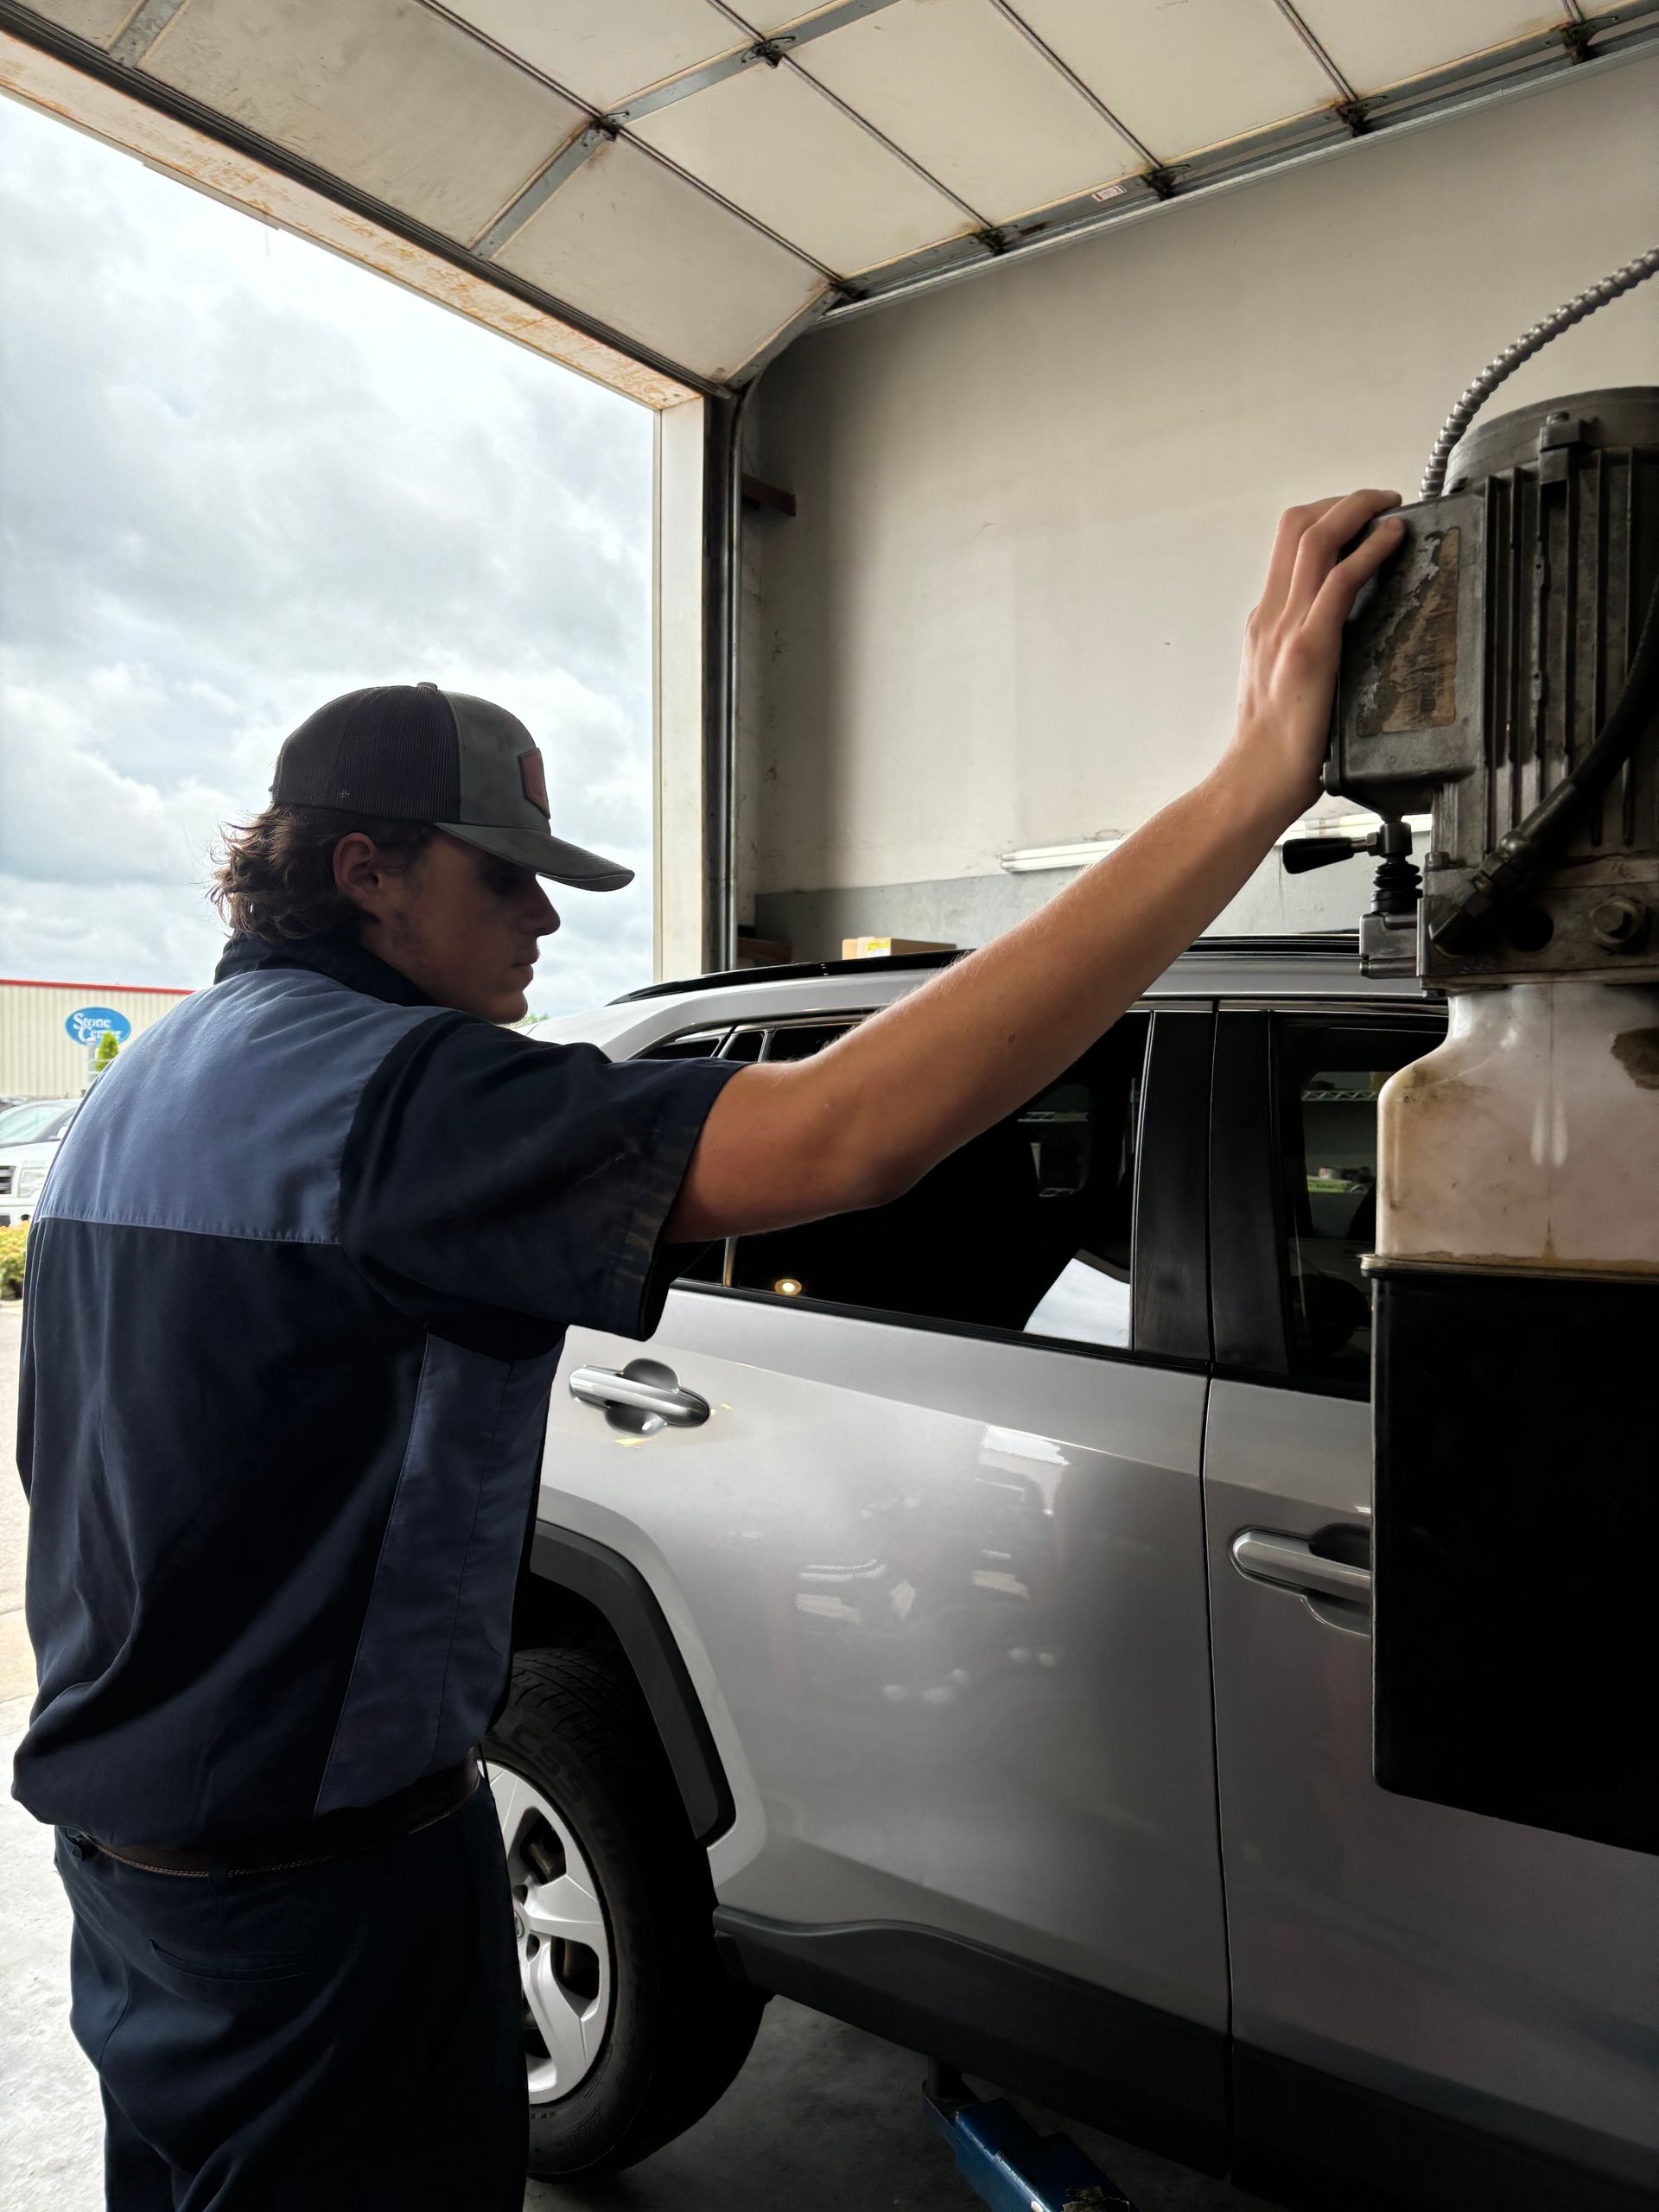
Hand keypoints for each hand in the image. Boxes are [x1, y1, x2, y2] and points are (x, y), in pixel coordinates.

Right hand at [1220, 489, 1404, 826]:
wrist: (1254, 783)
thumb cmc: (1275, 750)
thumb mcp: (1282, 685)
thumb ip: (1305, 653)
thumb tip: (1347, 644)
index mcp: (1265, 622)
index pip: (1289, 544)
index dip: (1329, 515)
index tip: (1362, 515)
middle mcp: (1271, 616)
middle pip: (1297, 525)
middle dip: (1345, 499)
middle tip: (1382, 499)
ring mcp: (1287, 629)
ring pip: (1315, 539)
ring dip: (1359, 509)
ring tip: (1392, 505)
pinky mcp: (1309, 649)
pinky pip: (1339, 581)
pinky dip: (1370, 550)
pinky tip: (1394, 539)